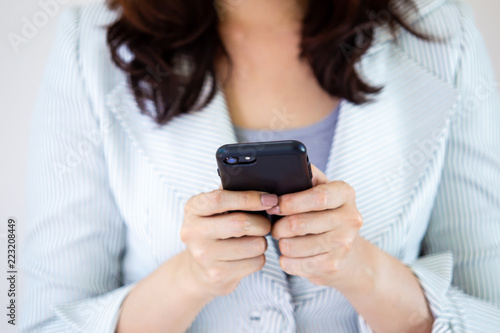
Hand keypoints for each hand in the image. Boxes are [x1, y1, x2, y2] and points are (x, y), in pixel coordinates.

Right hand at [181, 190, 276, 297]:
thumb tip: (263, 192)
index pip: (220, 199)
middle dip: (262, 222)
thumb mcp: (215, 209)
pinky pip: (256, 262)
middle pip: (240, 223)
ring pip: (254, 244)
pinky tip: (248, 255)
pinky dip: (259, 258)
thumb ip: (232, 195)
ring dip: (262, 241)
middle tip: (264, 223)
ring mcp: (204, 256)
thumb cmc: (215, 231)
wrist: (200, 269)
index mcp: (193, 209)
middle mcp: (193, 232)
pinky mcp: (217, 275)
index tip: (269, 199)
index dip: (248, 198)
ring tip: (253, 240)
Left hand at [268, 165, 363, 287]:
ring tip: (283, 239)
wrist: (349, 253)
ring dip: (281, 243)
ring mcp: (343, 245)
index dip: (291, 202)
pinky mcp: (333, 266)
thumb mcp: (322, 190)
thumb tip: (280, 170)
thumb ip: (305, 178)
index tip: (274, 205)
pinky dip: (286, 260)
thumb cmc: (326, 215)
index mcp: (345, 194)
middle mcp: (349, 219)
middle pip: (300, 223)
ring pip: (294, 246)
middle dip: (279, 226)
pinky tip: (290, 255)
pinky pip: (295, 264)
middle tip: (274, 226)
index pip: (318, 197)